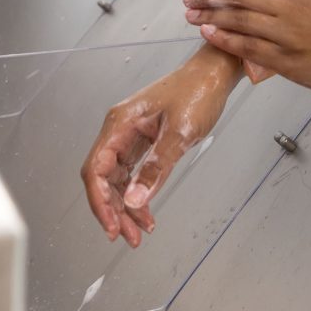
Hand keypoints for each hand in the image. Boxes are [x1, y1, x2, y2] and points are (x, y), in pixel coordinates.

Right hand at [81, 48, 238, 244]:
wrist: (214, 73)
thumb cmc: (198, 91)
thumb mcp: (179, 132)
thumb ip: (156, 167)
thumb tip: (134, 199)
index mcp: (120, 123)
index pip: (95, 169)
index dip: (100, 201)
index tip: (112, 226)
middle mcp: (120, 129)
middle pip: (103, 178)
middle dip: (113, 210)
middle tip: (128, 237)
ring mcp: (130, 135)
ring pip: (117, 179)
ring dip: (125, 207)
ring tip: (138, 232)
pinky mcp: (143, 141)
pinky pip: (132, 173)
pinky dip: (137, 194)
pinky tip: (146, 212)